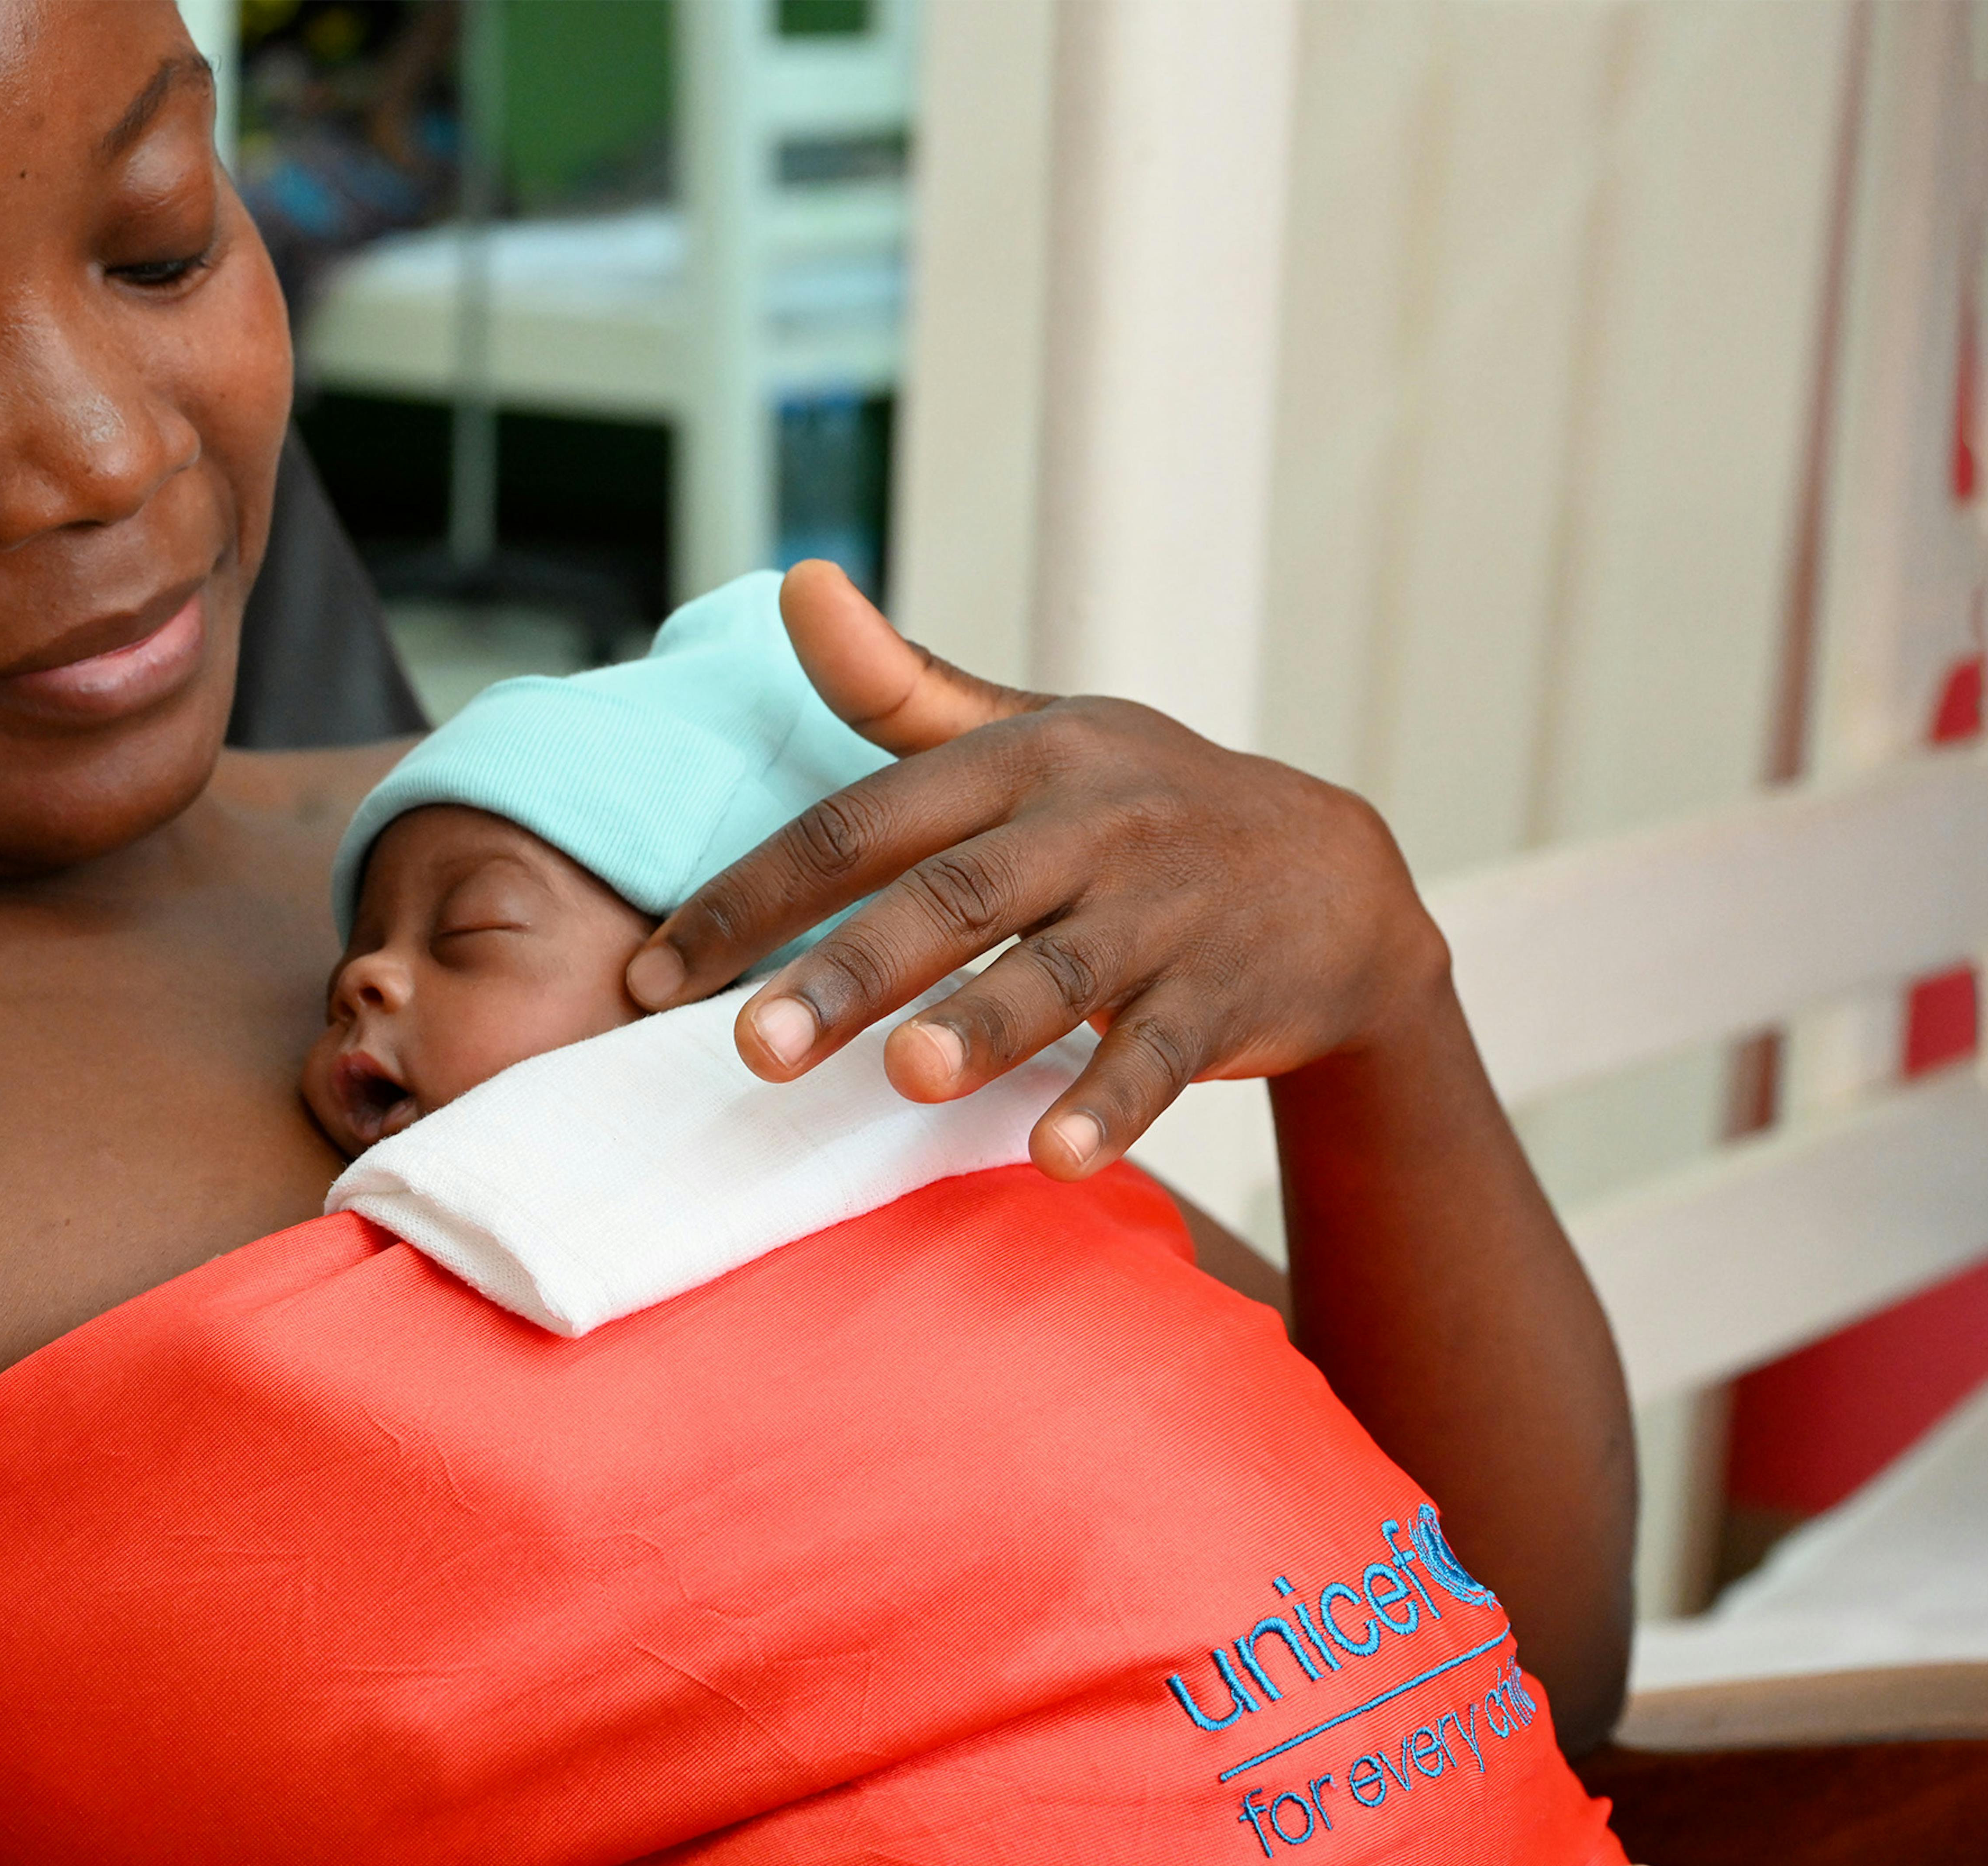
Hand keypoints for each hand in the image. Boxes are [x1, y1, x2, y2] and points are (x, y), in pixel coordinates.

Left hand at [622, 562, 1446, 1177]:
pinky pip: (1162, 1056)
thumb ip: (901, 688)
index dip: (749, 895)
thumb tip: (795, 586)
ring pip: (1059, 972)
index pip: (862, 824)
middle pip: (951, 897)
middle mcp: (1090, 825)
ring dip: (983, 1026)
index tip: (652, 972)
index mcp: (1021, 761)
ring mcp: (1163, 912)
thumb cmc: (1139, 810)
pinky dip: (1110, 1106)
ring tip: (911, 1077)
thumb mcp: (1031, 733)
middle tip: (752, 1048)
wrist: (1335, 879)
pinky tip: (1054, 1156)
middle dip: (849, 972)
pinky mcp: (1226, 994)